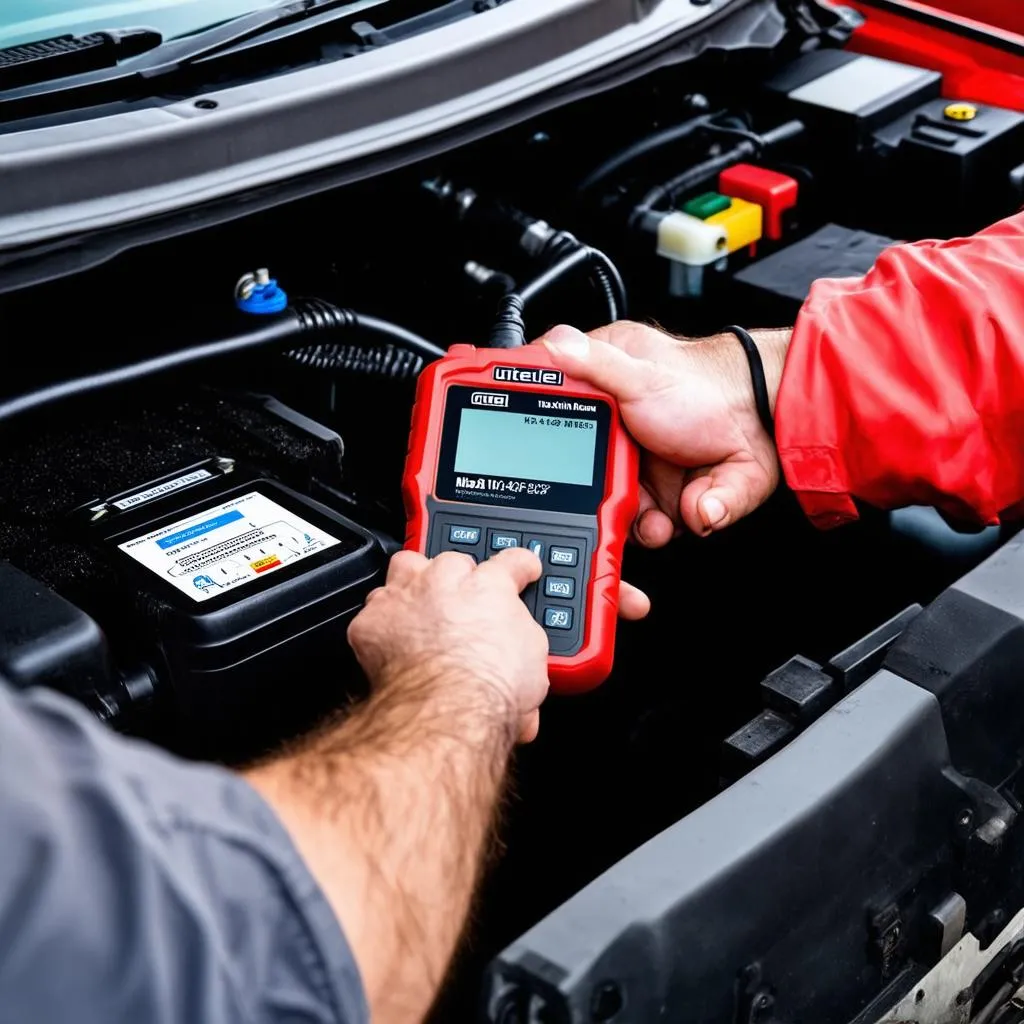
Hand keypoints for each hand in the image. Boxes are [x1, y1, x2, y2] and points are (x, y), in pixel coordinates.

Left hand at [348, 549, 549, 742]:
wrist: (446, 710)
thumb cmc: (489, 688)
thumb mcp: (534, 667)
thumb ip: (522, 648)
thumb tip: (520, 663)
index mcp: (490, 589)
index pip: (510, 563)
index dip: (518, 566)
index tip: (522, 569)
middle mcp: (445, 582)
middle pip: (450, 561)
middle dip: (456, 578)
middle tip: (461, 605)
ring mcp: (406, 597)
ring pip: (405, 569)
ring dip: (412, 589)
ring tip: (420, 612)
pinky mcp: (372, 622)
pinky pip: (372, 611)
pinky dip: (380, 627)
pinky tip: (390, 644)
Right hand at [540, 321, 789, 542]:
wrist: (765, 422)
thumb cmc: (708, 389)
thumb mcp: (641, 374)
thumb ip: (594, 363)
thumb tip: (554, 344)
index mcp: (601, 395)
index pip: (552, 423)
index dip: (548, 449)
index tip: (544, 466)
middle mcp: (617, 434)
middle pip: (582, 480)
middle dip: (599, 502)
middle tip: (618, 500)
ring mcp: (641, 468)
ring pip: (616, 513)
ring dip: (637, 524)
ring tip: (655, 517)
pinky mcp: (666, 496)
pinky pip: (652, 526)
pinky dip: (669, 525)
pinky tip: (686, 506)